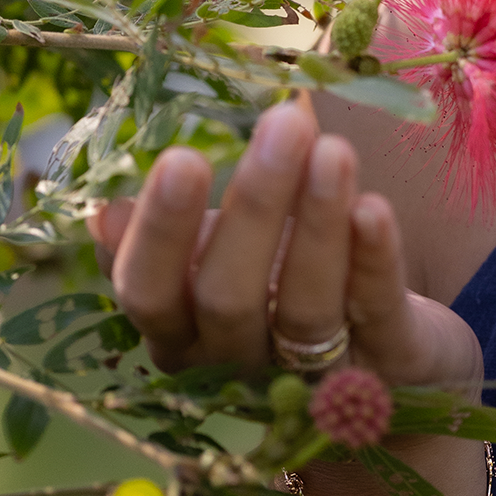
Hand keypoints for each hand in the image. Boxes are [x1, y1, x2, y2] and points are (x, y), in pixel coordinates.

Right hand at [92, 94, 479, 392]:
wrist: (389, 366)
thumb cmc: (285, 292)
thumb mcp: (223, 261)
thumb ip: (174, 238)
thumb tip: (105, 210)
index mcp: (185, 334)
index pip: (152, 295)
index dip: (160, 234)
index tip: (179, 157)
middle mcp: (240, 364)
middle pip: (231, 297)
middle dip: (255, 206)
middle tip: (283, 122)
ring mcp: (316, 373)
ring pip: (306, 305)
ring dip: (318, 222)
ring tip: (334, 148)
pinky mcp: (391, 364)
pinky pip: (377, 311)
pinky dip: (374, 259)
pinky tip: (374, 208)